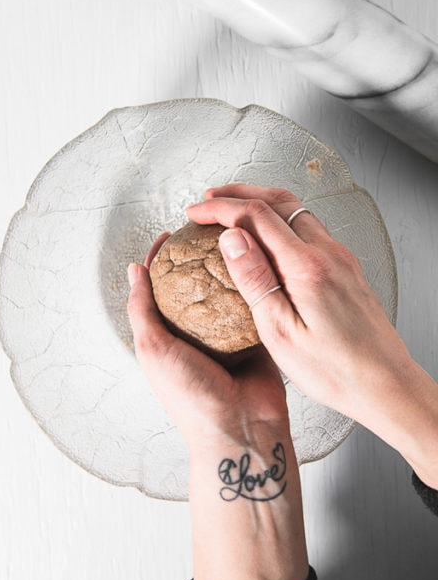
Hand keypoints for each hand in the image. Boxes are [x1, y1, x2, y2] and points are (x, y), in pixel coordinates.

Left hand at [128, 234, 308, 579]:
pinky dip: (255, 285)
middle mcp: (195, 334)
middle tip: (209, 229)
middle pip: (196, 286)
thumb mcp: (153, 349)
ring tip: (235, 237)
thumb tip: (134, 270)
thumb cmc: (190, 397)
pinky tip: (258, 261)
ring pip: (226, 292)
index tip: (170, 236)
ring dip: (229, 267)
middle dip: (201, 258)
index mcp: (166, 337)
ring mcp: (227, 336)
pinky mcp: (256, 339)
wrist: (242, 430)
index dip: (162, 261)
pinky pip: (255, 306)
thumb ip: (142, 310)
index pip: (160, 289)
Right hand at [187, 184, 437, 487]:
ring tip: (230, 211)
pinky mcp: (345, 268)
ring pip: (295, 210)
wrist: (386, 385)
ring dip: (259, 203)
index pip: (255, 215)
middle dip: (238, 194)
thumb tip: (231, 238)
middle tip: (207, 201)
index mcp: (307, 267)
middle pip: (278, 201)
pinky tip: (264, 237)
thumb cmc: (334, 370)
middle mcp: (328, 253)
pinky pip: (307, 228)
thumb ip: (254, 279)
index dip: (220, 208)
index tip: (195, 213)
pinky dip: (278, 220)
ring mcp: (340, 258)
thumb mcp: (280, 332)